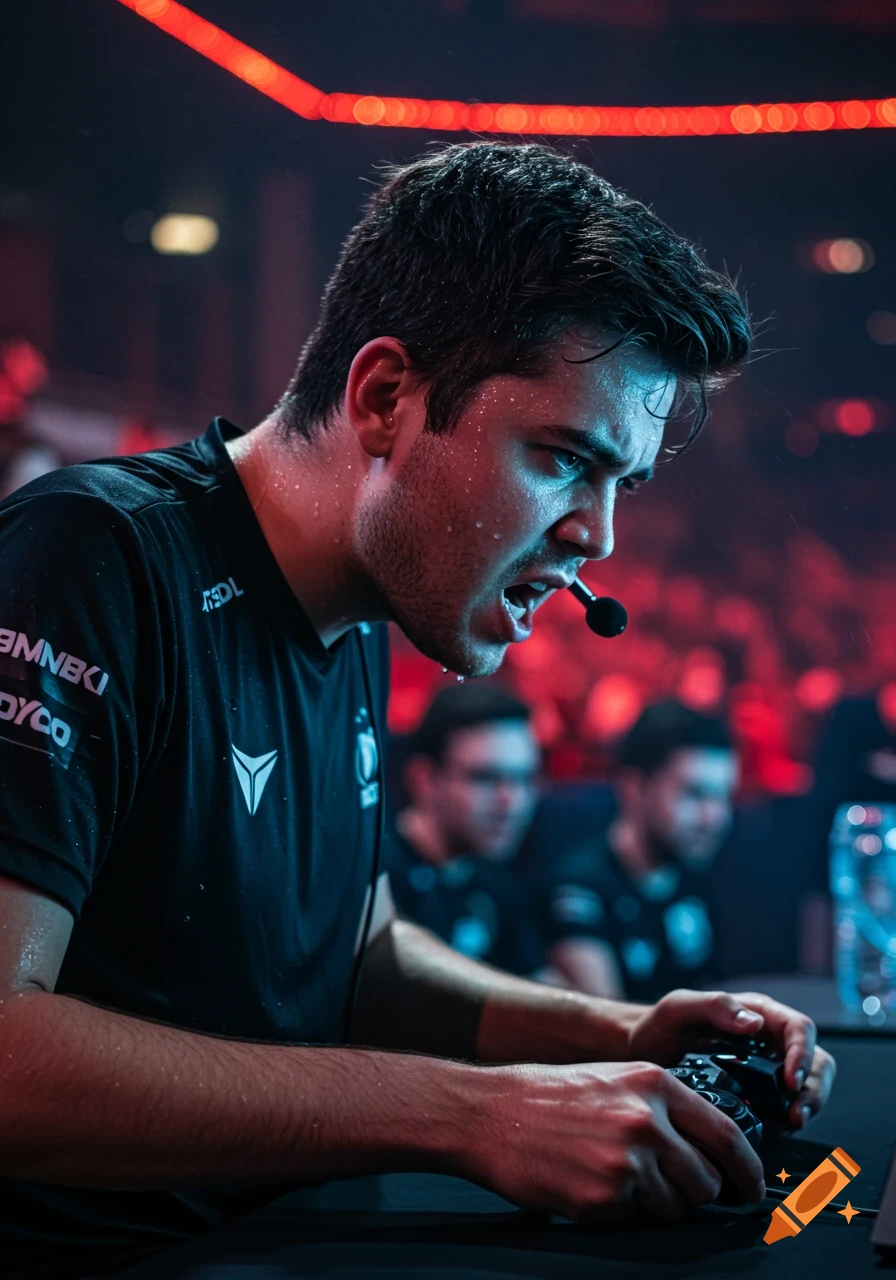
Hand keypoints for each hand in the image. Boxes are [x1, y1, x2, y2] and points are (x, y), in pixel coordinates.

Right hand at [463, 1058, 764, 1221]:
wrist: (490, 1112)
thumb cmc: (549, 1096)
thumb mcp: (614, 1079)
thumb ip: (663, 1107)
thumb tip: (710, 1150)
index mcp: (655, 1084)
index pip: (726, 1135)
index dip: (746, 1170)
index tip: (750, 1188)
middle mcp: (647, 1119)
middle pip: (706, 1180)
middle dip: (692, 1191)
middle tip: (664, 1186)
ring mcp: (627, 1159)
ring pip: (674, 1206)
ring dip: (652, 1202)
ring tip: (610, 1174)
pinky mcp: (605, 1196)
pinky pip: (633, 1218)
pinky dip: (616, 1209)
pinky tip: (586, 1182)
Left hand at [626, 988, 836, 1129]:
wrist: (640, 1054)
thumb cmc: (659, 1025)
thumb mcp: (680, 1007)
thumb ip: (715, 1006)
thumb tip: (754, 1022)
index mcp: (757, 1013)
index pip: (799, 1029)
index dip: (803, 1054)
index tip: (792, 1080)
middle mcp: (768, 1040)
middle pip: (815, 1061)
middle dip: (814, 1088)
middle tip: (797, 1113)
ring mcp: (765, 1070)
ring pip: (807, 1087)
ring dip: (806, 1106)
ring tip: (790, 1124)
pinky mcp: (758, 1096)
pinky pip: (784, 1108)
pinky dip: (785, 1121)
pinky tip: (771, 1130)